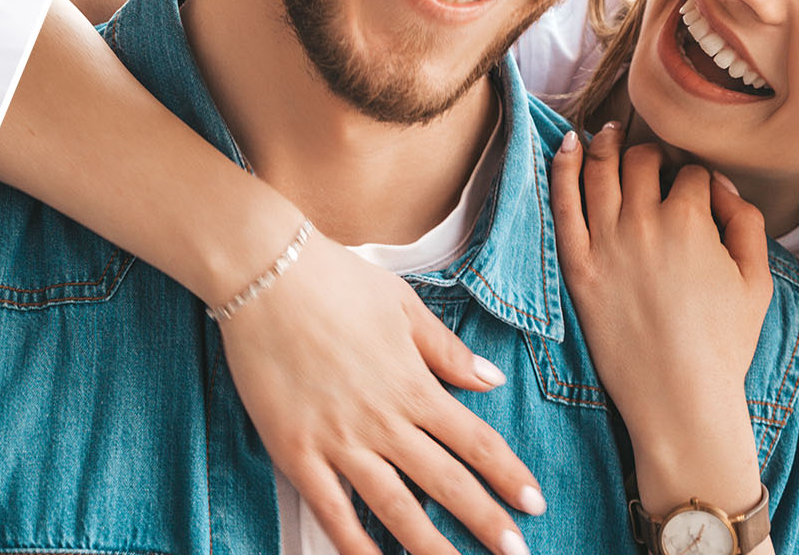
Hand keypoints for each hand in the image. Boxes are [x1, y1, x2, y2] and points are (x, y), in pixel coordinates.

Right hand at [216, 233, 545, 554]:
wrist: (263, 272)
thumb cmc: (333, 280)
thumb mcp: (402, 305)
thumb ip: (446, 350)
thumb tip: (491, 379)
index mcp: (413, 385)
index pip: (475, 442)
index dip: (508, 476)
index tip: (534, 503)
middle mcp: (383, 421)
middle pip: (447, 484)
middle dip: (487, 523)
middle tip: (517, 554)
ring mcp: (339, 441)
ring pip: (396, 509)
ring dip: (431, 548)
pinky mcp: (296, 451)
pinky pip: (331, 511)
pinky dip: (355, 545)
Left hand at [551, 126, 770, 512]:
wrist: (679, 393)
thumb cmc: (724, 343)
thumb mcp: (758, 280)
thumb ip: (747, 222)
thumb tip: (721, 184)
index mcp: (692, 221)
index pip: (691, 173)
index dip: (696, 174)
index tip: (693, 182)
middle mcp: (644, 222)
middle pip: (643, 161)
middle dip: (652, 153)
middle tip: (653, 158)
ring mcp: (605, 242)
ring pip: (600, 170)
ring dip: (605, 143)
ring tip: (608, 132)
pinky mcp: (576, 264)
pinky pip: (562, 203)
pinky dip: (562, 166)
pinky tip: (566, 144)